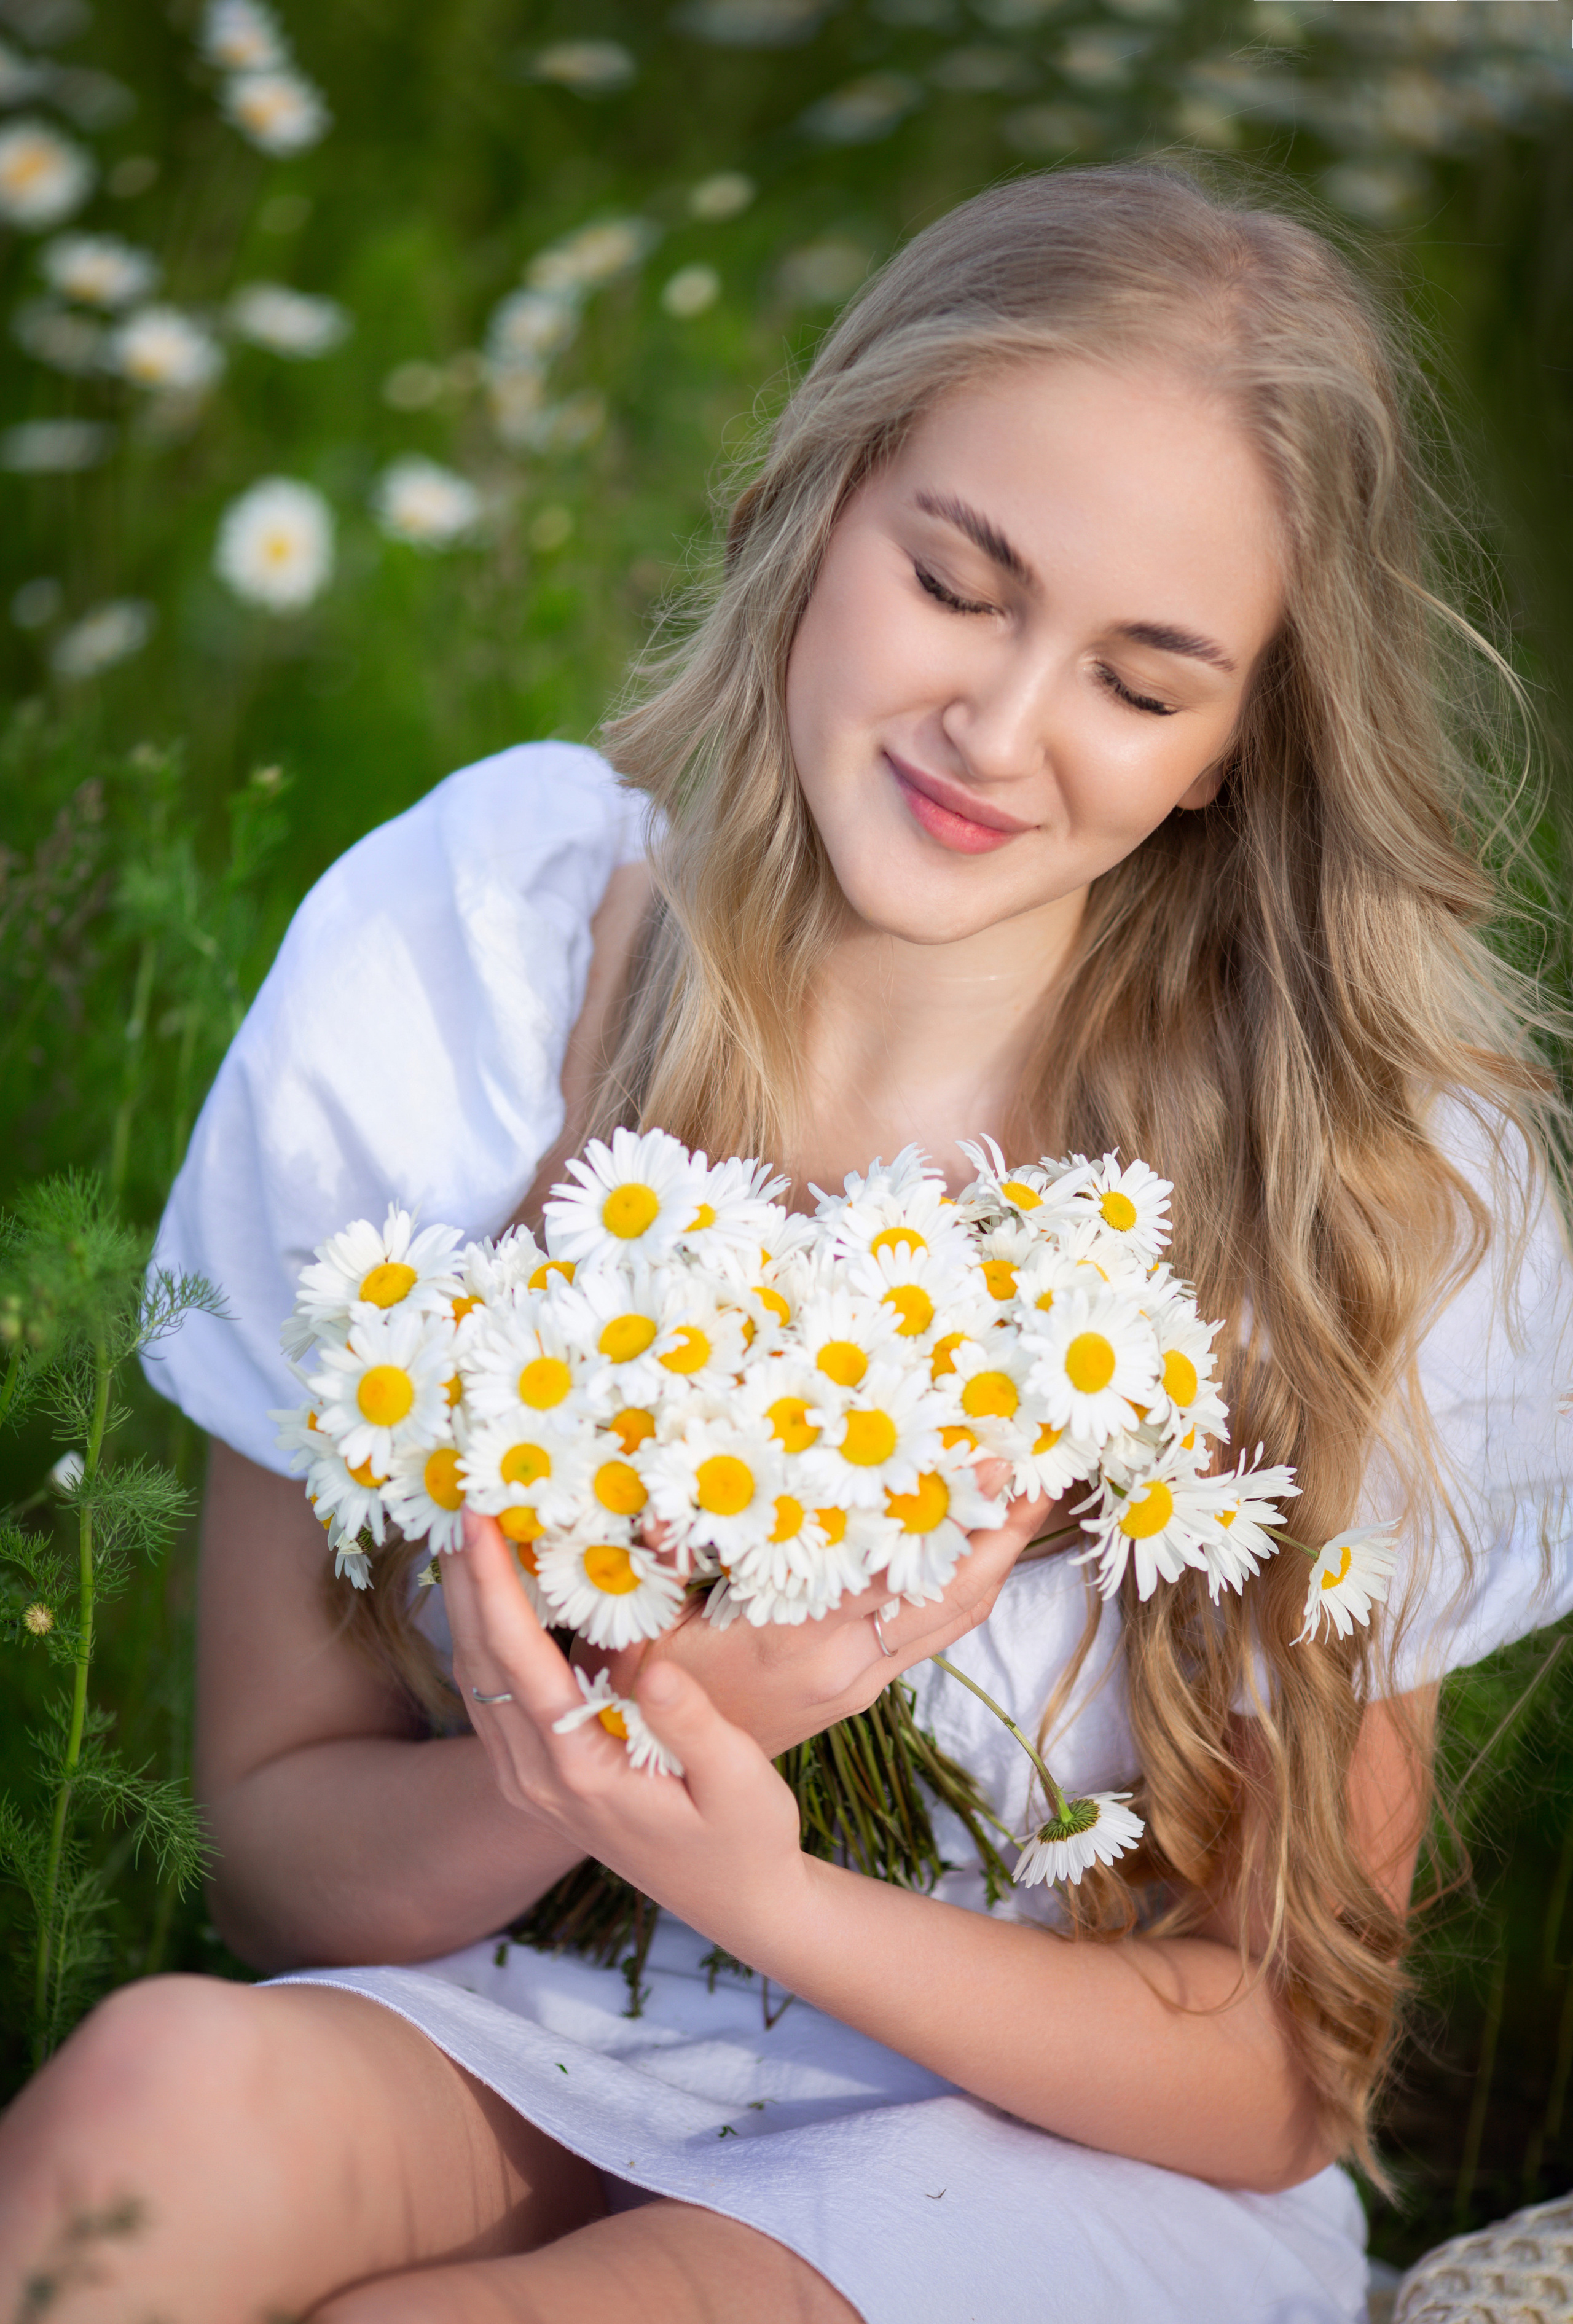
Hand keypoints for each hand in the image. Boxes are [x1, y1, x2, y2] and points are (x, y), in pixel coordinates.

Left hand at [442, 1514, 808, 1957]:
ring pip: (478, 1682)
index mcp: (581, 1772)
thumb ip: (694, 1725)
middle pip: (481, 1664)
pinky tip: (492, 1604)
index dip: (495, 1587)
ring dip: (468, 1609)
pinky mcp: (541, 1782)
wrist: (739, 1903)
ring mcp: (531, 1785)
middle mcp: (538, 1781)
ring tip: (469, 1539)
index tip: (480, 1520)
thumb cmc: (747, 1839)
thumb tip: (652, 1664)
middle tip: (462, 1502)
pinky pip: (494, 1702)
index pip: (519, 1664)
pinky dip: (484, 1644)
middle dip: (467, 1580)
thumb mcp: (739, 1782)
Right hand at [584, 1468, 1062, 1760]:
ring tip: (1036, 1496)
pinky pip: (934, 1633)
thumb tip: (668, 1502)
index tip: (989, 1459)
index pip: (892, 1565)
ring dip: (1000, 1556)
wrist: (670, 1788)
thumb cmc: (648, 1690)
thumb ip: (667, 1556)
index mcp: (798, 1639)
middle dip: (1003, 1529)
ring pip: (954, 1615)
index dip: (946, 1513)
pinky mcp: (865, 1691)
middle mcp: (847, 1664)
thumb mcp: (649, 1621)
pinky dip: (968, 1587)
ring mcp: (863, 1683)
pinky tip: (984, 1547)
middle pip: (950, 1591)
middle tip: (1044, 1465)